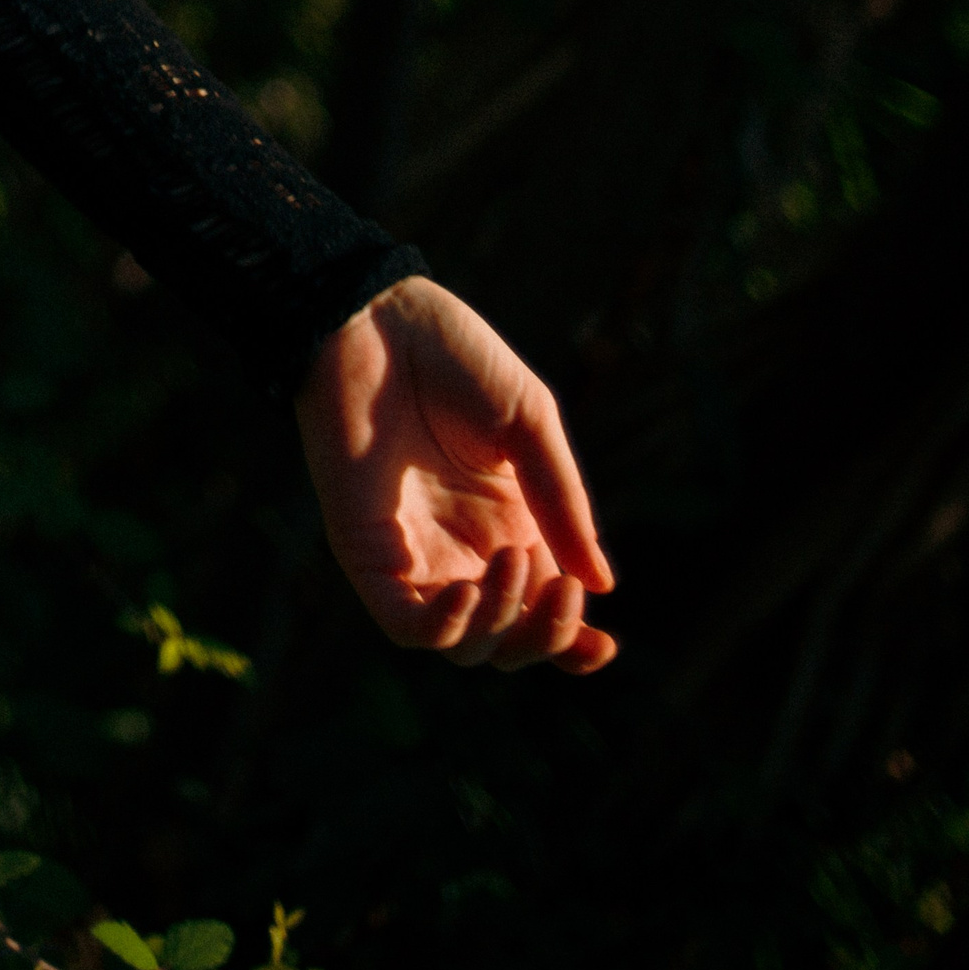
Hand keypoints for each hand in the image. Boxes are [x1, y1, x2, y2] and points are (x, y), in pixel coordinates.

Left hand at [295, 276, 615, 672]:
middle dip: (544, 635)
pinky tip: (466, 592)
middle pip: (506, 640)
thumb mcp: (530, 428)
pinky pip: (402, 623)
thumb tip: (602, 586)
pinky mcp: (365, 550)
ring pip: (460, 643)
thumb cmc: (454, 359)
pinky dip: (440, 628)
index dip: (572, 643)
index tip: (605, 649)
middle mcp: (463, 550)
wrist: (377, 321)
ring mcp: (413, 555)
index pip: (541, 610)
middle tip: (563, 586)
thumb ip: (561, 503)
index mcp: (511, 525)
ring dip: (498, 627)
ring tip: (512, 563)